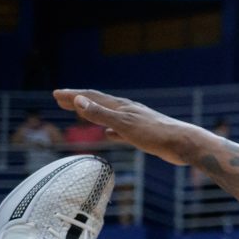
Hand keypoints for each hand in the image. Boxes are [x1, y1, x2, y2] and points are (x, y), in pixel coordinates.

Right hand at [52, 89, 196, 166]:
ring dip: (92, 114)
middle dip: (78, 101)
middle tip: (59, 100)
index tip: (56, 95)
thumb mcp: (124, 124)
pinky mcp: (143, 135)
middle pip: (98, 103)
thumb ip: (101, 114)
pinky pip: (121, 131)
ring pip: (108, 116)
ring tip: (80, 114)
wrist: (183, 144)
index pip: (91, 97)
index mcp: (121, 107)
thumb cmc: (155, 134)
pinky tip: (109, 135)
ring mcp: (135, 122)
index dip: (73, 96)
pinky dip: (110, 131)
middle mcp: (127, 111)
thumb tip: (79, 101)